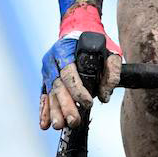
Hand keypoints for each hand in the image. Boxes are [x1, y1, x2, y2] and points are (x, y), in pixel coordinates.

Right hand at [39, 4, 124, 129]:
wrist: (77, 30)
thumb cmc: (95, 41)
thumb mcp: (109, 49)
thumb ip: (113, 70)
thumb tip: (106, 95)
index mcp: (64, 51)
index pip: (69, 73)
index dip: (77, 89)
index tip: (88, 103)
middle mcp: (52, 61)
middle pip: (58, 86)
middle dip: (65, 105)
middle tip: (74, 122)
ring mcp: (47, 71)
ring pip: (50, 93)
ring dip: (54, 112)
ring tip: (59, 126)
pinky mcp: (46, 79)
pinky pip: (44, 96)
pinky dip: (44, 111)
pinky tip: (45, 124)